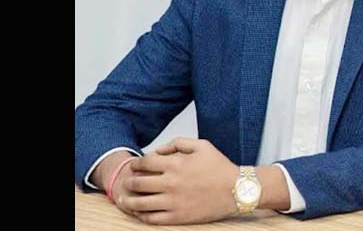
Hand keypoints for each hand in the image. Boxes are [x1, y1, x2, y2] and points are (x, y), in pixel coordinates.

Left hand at [123, 137, 239, 224]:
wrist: (236, 190)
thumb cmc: (220, 167)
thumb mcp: (201, 145)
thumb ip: (177, 143)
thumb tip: (158, 150)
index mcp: (176, 164)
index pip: (145, 163)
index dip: (136, 164)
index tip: (134, 166)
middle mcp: (172, 183)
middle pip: (138, 183)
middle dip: (129, 181)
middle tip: (128, 182)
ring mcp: (174, 202)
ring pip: (141, 203)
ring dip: (129, 200)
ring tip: (126, 199)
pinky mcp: (178, 217)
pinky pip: (152, 219)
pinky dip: (143, 215)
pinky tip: (141, 212)